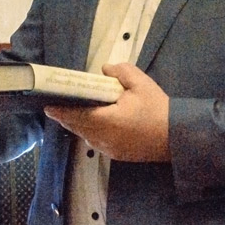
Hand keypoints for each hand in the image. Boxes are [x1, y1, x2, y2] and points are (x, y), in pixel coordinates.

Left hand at [44, 62, 170, 161]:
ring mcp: (111, 149)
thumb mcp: (141, 83)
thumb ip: (120, 72)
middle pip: (78, 128)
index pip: (76, 116)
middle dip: (67, 118)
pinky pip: (97, 143)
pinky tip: (94, 124)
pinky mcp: (118, 155)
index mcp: (107, 120)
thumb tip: (104, 69)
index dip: (60, 112)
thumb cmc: (158, 109)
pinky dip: (91, 133)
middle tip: (57, 107)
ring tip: (74, 113)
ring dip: (79, 126)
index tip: (47, 106)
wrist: (177, 136)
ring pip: (87, 137)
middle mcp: (104, 138)